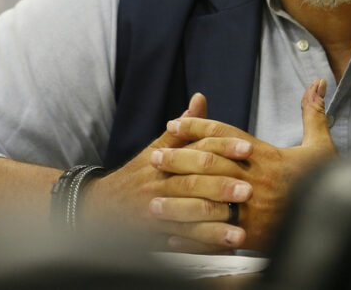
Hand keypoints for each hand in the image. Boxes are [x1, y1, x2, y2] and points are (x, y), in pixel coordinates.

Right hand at [83, 93, 254, 251]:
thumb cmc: (137, 176)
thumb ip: (183, 128)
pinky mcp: (156, 239)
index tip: (248, 148)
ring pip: (188, 219)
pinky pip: (183, 246)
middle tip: (249, 190)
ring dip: (216, 227)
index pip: (196, 150)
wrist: (101, 209)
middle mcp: (160, 187)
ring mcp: (157, 215)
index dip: (223, 148)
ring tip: (241, 232)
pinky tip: (225, 251)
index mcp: (164, 162)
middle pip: (192, 185)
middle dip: (222, 187)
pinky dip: (204, 249)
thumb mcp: (155, 148)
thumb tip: (200, 99)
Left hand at [152, 78, 335, 250]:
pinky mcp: (251, 238)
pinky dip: (191, 239)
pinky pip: (214, 237)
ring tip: (154, 201)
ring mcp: (251, 211)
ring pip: (206, 202)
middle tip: (153, 158)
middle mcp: (255, 181)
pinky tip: (171, 237)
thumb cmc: (326, 182)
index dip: (197, 128)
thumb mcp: (322, 146)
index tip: (174, 124)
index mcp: (267, 157)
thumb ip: (313, 113)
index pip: (225, 136)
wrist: (336, 221)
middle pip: (209, 166)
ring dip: (178, 203)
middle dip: (178, 162)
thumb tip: (318, 82)